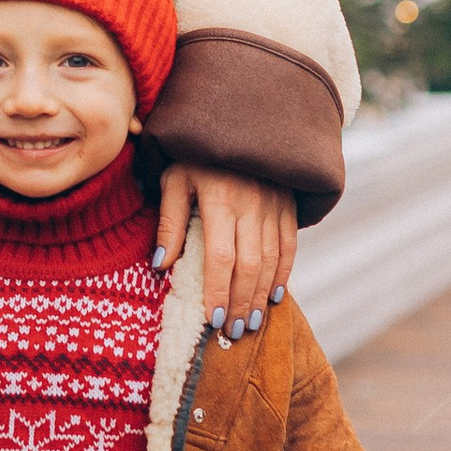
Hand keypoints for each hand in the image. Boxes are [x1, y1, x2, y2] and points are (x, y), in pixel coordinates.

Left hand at [155, 163, 295, 340]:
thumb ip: (169, 222)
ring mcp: (274, 205)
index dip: (217, 291)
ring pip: (271, 260)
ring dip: (260, 296)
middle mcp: (251, 205)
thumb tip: (160, 267)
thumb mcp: (174, 179)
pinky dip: (284, 273)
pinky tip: (274, 296)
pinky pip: (289, 245)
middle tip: (231, 332)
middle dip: (239, 303)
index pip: (220, 257)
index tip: (211, 319)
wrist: (239, 118)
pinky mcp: (288, 205)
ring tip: (249, 322)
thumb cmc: (195, 153)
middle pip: (249, 265)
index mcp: (219, 199)